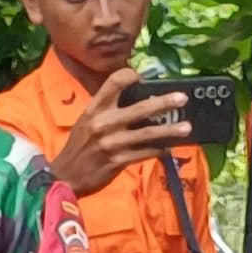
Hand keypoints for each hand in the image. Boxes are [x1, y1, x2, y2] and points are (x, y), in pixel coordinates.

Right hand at [52, 75, 195, 198]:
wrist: (65, 177)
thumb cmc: (79, 147)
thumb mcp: (86, 122)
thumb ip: (106, 109)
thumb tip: (135, 99)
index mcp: (94, 109)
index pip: (113, 82)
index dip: (130, 75)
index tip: (143, 77)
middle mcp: (103, 123)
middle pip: (140, 108)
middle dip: (164, 103)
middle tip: (182, 99)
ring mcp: (111, 143)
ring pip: (147, 134)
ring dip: (169, 131)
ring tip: (187, 128)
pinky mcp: (117, 161)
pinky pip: (144, 153)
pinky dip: (159, 150)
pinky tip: (169, 149)